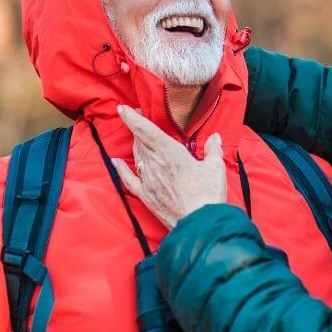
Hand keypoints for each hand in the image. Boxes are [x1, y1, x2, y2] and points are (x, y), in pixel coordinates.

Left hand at [112, 105, 226, 227]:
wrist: (200, 223)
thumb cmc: (208, 194)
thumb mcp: (215, 167)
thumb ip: (212, 149)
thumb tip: (214, 138)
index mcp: (171, 153)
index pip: (146, 130)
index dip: (133, 118)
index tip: (123, 108)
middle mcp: (155, 164)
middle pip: (140, 141)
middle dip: (136, 127)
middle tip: (137, 117)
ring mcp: (148, 181)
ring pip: (136, 157)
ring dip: (134, 144)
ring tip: (136, 136)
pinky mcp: (146, 196)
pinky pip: (129, 180)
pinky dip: (121, 169)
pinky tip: (115, 162)